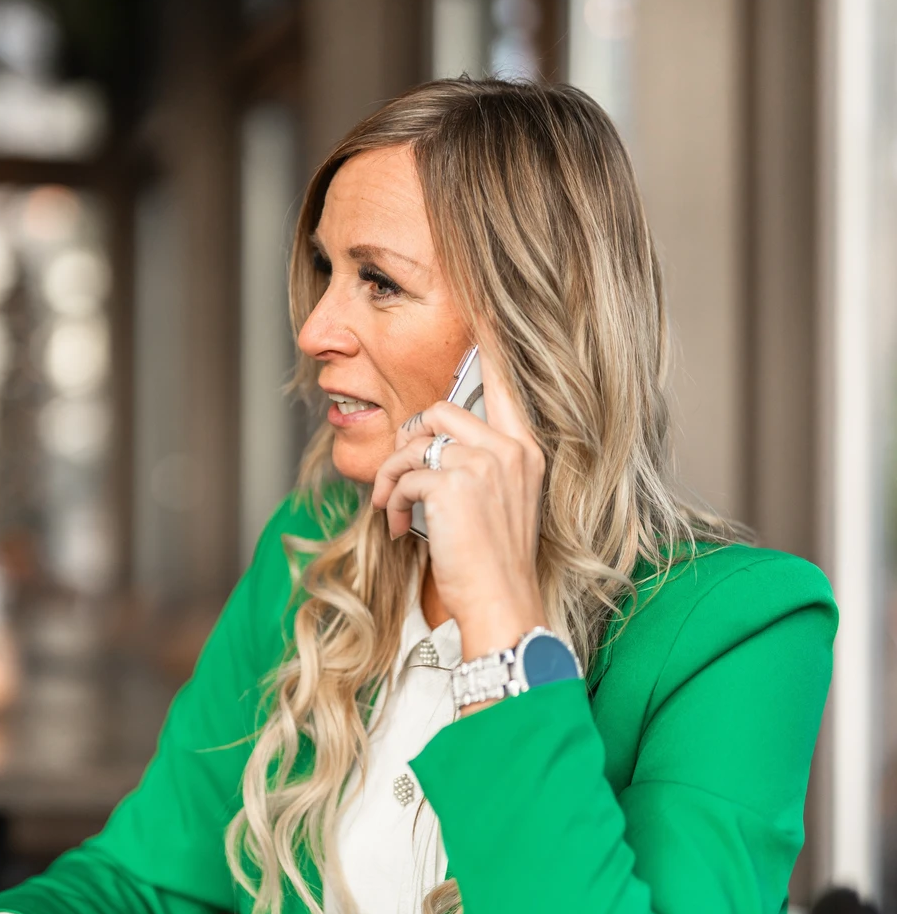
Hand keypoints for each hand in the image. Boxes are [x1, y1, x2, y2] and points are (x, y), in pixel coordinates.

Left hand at [371, 352, 547, 660]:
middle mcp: (509, 449)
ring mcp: (483, 465)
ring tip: (393, 509)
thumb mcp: (500, 504)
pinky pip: (400, 476)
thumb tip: (432, 445)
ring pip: (412, 443)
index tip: (481, 308)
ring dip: (391, 477)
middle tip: (400, 478)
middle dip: (408, 442)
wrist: (502, 604)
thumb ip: (481, 465)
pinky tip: (397, 528)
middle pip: (440, 410)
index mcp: (525, 449)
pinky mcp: (452, 486)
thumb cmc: (495, 562)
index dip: (489, 345)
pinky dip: (388, 502)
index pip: (504, 382)